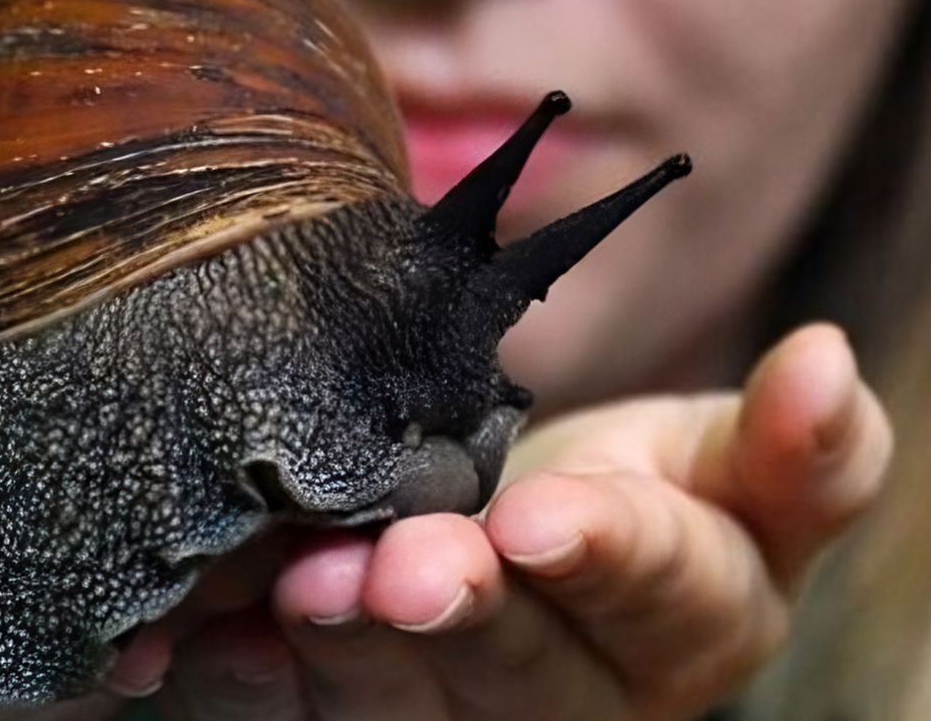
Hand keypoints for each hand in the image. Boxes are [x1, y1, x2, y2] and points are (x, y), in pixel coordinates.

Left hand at [154, 323, 892, 720]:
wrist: (511, 528)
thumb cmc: (627, 492)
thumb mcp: (718, 464)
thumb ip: (791, 445)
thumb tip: (825, 359)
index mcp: (685, 626)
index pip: (663, 595)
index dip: (606, 556)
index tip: (542, 517)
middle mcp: (572, 700)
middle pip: (520, 674)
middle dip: (465, 618)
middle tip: (413, 564)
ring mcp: (449, 719)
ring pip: (399, 705)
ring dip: (349, 648)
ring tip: (306, 581)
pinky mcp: (339, 717)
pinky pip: (286, 717)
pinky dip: (247, 681)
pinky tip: (218, 638)